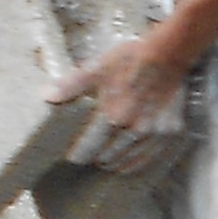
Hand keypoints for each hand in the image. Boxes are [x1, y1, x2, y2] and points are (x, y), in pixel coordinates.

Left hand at [55, 29, 195, 172]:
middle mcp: (133, 130)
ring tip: (107, 159)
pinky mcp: (170, 133)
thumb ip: (71, 85)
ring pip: (128, 162)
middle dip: (96, 158)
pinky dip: (136, 162)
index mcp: (113, 116)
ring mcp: (153, 134)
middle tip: (92, 154)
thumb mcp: (96, 69)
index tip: (73, 156)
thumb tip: (47, 96)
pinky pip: (149, 157)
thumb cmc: (130, 60)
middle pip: (107, 159)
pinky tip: (129, 160)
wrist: (168, 55)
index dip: (78, 155)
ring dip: (115, 162)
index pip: (88, 149)